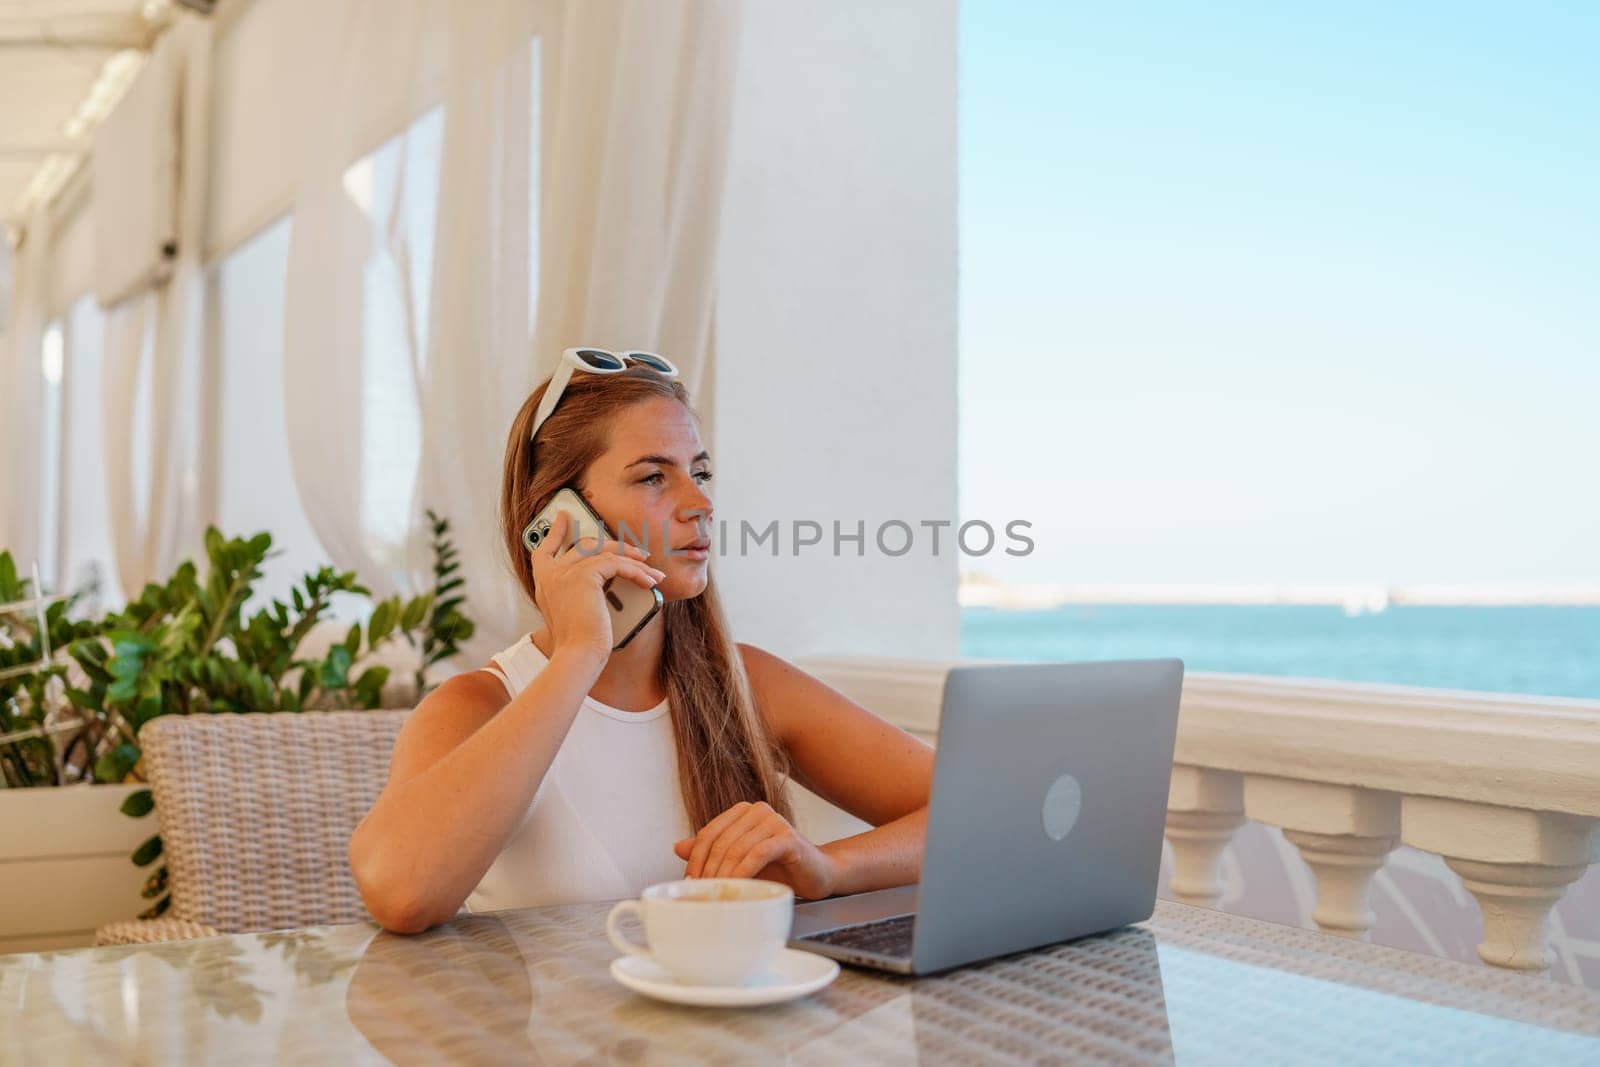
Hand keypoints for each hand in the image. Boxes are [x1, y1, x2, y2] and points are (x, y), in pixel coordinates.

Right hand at [529, 510, 663, 664]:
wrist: (578, 655)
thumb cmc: (579, 643)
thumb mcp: (576, 612)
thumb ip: (582, 591)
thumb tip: (609, 578)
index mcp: (544, 584)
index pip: (545, 550)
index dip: (555, 532)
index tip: (563, 517)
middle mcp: (550, 574)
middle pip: (584, 546)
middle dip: (614, 544)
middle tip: (636, 551)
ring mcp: (565, 572)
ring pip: (605, 553)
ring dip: (633, 561)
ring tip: (652, 570)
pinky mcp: (584, 575)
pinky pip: (616, 563)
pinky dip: (637, 571)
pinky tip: (650, 581)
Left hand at [673, 801, 840, 900]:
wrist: (817, 873)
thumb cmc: (778, 868)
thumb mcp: (739, 861)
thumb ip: (711, 852)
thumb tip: (678, 847)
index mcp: (742, 812)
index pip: (709, 833)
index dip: (696, 859)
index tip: (689, 883)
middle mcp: (757, 810)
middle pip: (720, 841)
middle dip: (708, 870)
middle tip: (702, 893)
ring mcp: (774, 821)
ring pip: (737, 848)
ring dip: (723, 875)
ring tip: (717, 894)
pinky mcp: (788, 837)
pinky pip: (758, 854)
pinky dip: (744, 872)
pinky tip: (739, 887)